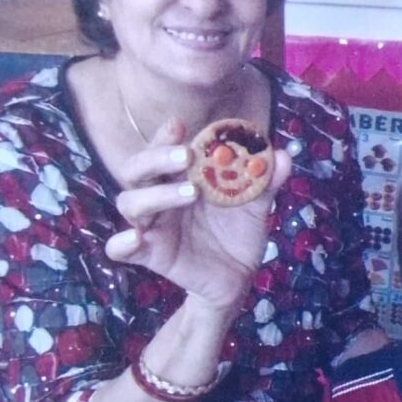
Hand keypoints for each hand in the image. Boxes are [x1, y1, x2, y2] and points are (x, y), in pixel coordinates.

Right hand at [105, 119, 291, 312]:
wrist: (238, 277)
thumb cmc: (238, 233)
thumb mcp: (256, 206)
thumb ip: (266, 181)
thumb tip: (282, 155)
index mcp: (179, 178)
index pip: (162, 149)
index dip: (165, 136)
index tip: (180, 125)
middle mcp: (159, 197)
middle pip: (137, 169)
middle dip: (157, 157)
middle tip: (187, 156)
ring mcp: (152, 225)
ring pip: (130, 202)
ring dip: (156, 195)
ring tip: (191, 194)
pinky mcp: (150, 254)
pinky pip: (119, 248)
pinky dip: (121, 242)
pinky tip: (135, 238)